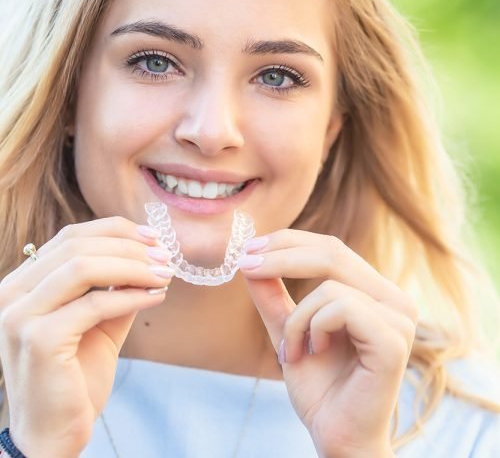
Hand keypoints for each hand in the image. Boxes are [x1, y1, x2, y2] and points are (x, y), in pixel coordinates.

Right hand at [0, 217, 173, 457]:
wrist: (54, 434)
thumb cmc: (76, 376)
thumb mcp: (100, 321)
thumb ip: (116, 287)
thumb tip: (150, 255)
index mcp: (23, 283)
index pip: (70, 236)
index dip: (115, 230)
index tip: (152, 236)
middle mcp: (12, 293)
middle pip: (77, 245)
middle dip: (129, 246)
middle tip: (165, 256)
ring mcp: (20, 315)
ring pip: (84, 267)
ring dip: (133, 266)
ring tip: (164, 274)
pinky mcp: (40, 340)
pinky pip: (95, 303)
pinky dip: (131, 296)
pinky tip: (156, 297)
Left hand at [239, 230, 415, 457]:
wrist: (337, 437)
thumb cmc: (320, 388)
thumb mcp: (288, 330)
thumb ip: (273, 296)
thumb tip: (250, 258)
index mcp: (374, 292)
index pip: (331, 248)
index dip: (289, 241)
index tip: (249, 248)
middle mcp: (393, 299)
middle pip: (332, 252)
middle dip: (281, 255)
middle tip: (246, 265)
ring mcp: (399, 318)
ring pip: (330, 285)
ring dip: (297, 318)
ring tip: (292, 350)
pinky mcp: (394, 340)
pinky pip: (340, 307)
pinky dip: (313, 328)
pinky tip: (314, 352)